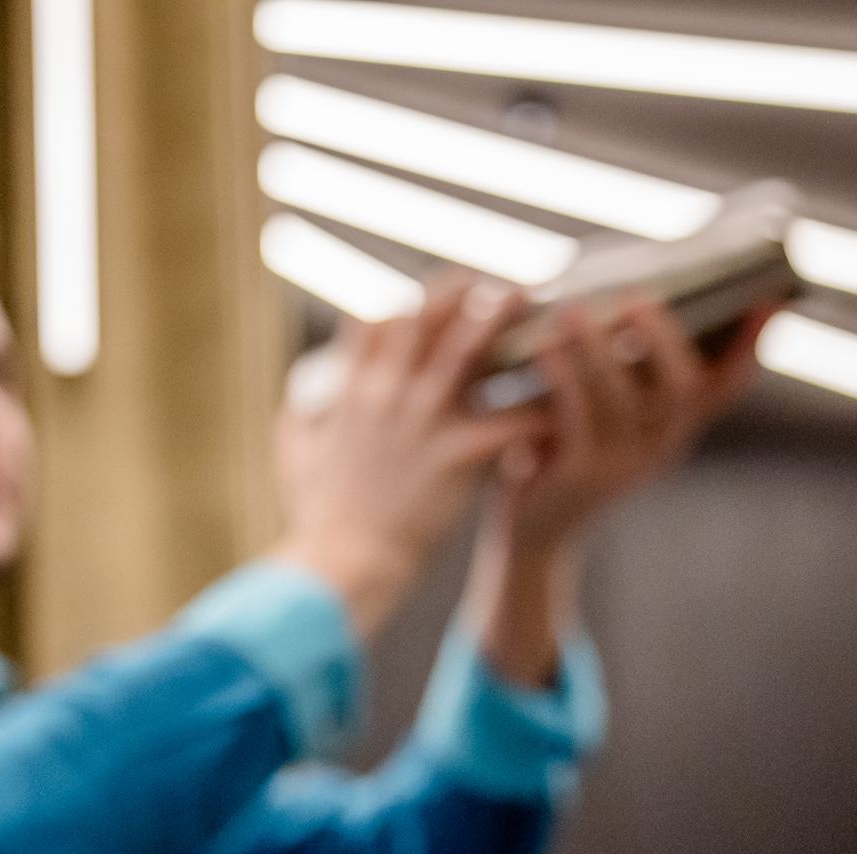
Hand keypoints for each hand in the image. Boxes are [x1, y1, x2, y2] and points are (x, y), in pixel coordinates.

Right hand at [271, 274, 537, 640]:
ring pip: (467, 350)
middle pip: (425, 318)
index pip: (378, 322)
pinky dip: (535, 408)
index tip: (441, 296)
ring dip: (502, 321)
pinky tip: (560, 401)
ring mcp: (421, 422)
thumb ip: (298, 423)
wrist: (343, 565)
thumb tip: (297, 402)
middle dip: (462, 293)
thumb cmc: (319, 521)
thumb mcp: (296, 461)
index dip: (412, 302)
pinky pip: (507, 419)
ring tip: (534, 302)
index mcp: (351, 392)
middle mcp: (386, 395)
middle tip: (495, 285)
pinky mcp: (454, 456)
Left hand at [467, 295, 771, 685]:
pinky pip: (578, 420)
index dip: (751, 342)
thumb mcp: (604, 408)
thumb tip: (622, 290)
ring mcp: (624, 465)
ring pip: (626, 400)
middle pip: (686, 387)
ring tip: (570, 310)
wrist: (534, 529)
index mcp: (678, 425)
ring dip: (599, 349)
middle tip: (634, 295)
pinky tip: (545, 348)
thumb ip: (624, 366)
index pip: (730, 383)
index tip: (768, 295)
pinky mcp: (580, 476)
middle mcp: (662, 446)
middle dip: (663, 337)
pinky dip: (564, 378)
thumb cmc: (566, 448)